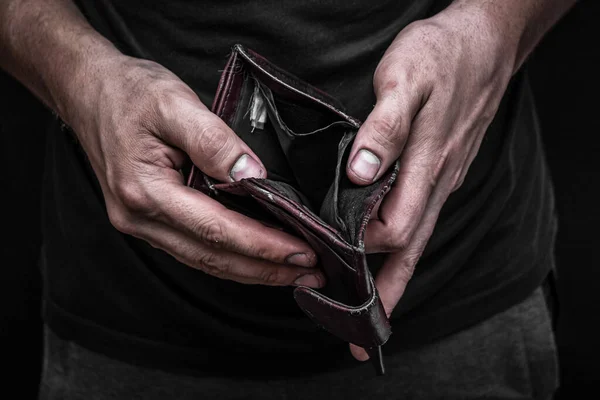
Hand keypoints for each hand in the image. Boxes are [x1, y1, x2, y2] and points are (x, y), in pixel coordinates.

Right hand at [65, 55, 323, 287]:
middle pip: (213, 258)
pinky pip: (195, 249)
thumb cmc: (128, 93)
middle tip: (311, 272)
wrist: (88, 91)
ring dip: (252, 270)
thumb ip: (213, 141)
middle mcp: (140, 219)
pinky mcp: (149, 220)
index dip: (263, 246)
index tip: (303, 251)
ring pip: (205, 260)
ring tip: (293, 272)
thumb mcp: (173, 103)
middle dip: (266, 269)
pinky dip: (230, 258)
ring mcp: (142, 224)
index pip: (217, 230)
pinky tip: (255, 258)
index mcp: (146, 192)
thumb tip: (251, 176)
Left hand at [345, 5, 515, 358]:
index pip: (392, 230)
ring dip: (392, 281)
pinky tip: (386, 257)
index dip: (359, 252)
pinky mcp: (439, 173)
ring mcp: (439, 182)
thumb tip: (360, 172)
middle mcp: (434, 185)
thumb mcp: (406, 79)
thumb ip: (384, 128)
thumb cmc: (441, 58)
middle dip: (382, 297)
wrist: (483, 45)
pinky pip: (419, 223)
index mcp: (425, 168)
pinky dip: (401, 251)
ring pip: (416, 244)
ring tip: (367, 313)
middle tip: (358, 337)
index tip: (325, 266)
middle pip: (409, 255)